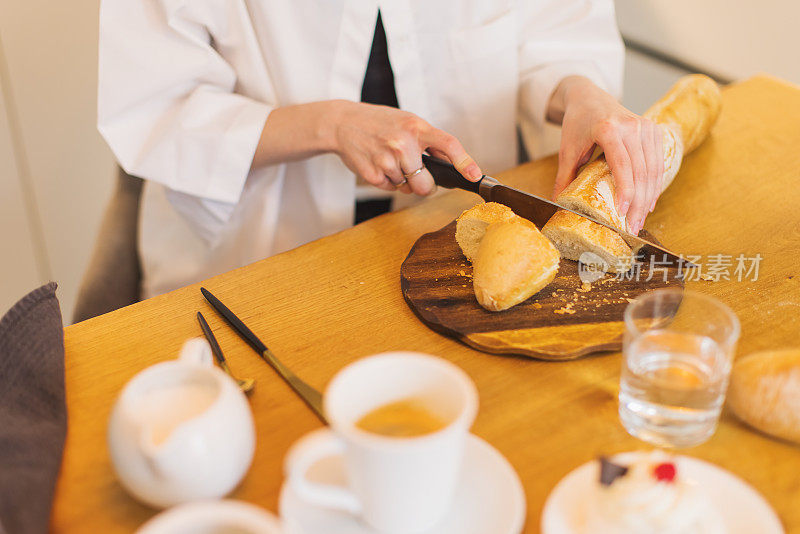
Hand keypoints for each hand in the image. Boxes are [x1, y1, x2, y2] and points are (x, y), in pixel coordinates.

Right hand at [331, 101, 480, 195]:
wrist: (343, 122)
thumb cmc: (380, 122)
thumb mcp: (408, 121)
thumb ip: (429, 141)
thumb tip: (451, 164)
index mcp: (416, 127)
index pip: (448, 144)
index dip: (465, 162)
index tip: (475, 175)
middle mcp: (402, 143)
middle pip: (426, 184)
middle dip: (425, 186)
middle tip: (417, 175)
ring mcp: (386, 159)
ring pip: (406, 187)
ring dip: (402, 180)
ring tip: (389, 160)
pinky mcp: (372, 173)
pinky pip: (390, 188)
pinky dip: (387, 181)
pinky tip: (378, 164)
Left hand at [548, 76, 663, 233]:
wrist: (589, 97)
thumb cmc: (577, 123)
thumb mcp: (567, 150)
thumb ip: (564, 178)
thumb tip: (557, 206)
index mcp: (608, 128)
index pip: (622, 165)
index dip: (625, 191)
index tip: (623, 213)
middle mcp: (631, 126)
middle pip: (640, 171)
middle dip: (639, 203)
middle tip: (633, 226)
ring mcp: (645, 127)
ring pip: (653, 169)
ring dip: (649, 198)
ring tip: (641, 219)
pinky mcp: (654, 130)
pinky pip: (657, 162)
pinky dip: (655, 184)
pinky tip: (649, 202)